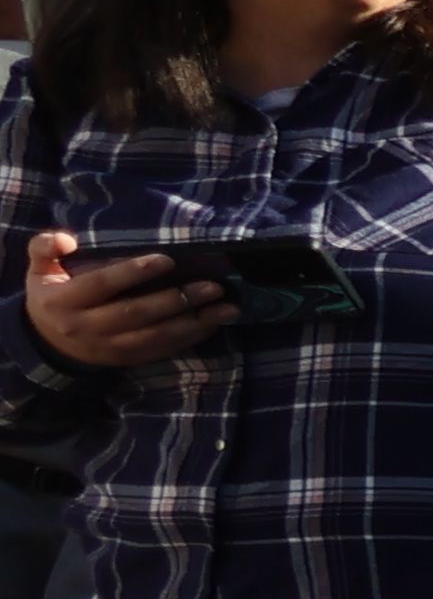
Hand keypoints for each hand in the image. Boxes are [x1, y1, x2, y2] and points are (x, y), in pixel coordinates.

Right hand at [20, 233, 231, 369]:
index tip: (168, 260)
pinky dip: (191, 337)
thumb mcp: (38, 270)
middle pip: (137, 313)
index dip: (133, 272)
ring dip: (195, 322)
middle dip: (177, 299)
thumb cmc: (50, 296)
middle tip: (213, 286)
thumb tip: (65, 239)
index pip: (102, 285)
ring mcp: (110, 347)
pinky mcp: (127, 359)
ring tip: (228, 307)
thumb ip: (43, 248)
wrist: (48, 345)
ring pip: (156, 336)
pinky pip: (163, 350)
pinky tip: (215, 324)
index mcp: (64, 302)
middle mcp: (88, 327)